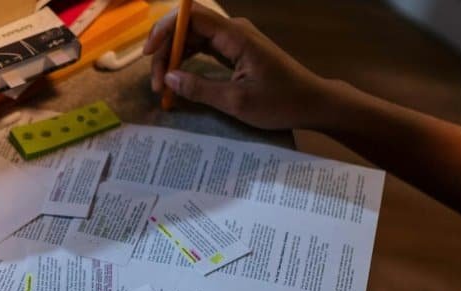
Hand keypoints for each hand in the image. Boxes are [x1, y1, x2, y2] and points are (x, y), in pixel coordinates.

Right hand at [142, 6, 336, 129]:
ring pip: (193, 39)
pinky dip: (187, 62)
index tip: (149, 55)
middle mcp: (233, 31)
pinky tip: (178, 79)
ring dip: (174, 58)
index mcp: (235, 36)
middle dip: (166, 51)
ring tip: (163, 86)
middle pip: (188, 28)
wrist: (311, 103)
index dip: (165, 31)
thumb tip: (169, 78)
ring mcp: (234, 40)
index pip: (191, 18)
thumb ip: (199, 88)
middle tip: (157, 84)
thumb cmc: (280, 102)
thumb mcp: (237, 102)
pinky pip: (203, 48)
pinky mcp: (235, 51)